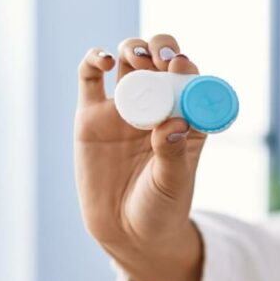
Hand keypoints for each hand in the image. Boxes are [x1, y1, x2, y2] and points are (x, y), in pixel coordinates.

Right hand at [75, 34, 207, 249]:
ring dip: (134, 50)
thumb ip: (173, 154)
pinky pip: (89, 78)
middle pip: (160, 63)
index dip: (187, 68)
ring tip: (139, 59)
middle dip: (162, 49)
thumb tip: (172, 123)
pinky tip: (103, 59)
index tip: (182, 65)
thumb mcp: (173, 183)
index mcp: (187, 119)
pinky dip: (94, 60)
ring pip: (129, 63)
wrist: (127, 231)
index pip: (190, 82)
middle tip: (162, 57)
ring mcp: (124, 109)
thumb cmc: (161, 207)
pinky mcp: (92, 115)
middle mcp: (157, 107)